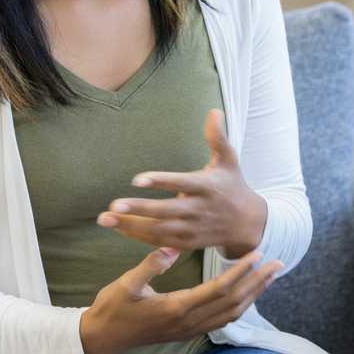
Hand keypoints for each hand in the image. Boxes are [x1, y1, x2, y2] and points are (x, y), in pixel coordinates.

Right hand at [79, 246, 282, 353]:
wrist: (103, 336)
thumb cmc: (113, 307)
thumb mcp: (127, 283)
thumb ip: (150, 265)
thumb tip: (170, 246)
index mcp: (176, 308)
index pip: (219, 289)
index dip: (241, 271)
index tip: (257, 254)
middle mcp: (188, 322)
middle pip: (233, 303)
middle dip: (258, 282)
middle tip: (277, 263)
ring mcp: (189, 329)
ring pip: (231, 313)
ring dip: (253, 294)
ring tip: (269, 276)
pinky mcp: (187, 331)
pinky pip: (222, 320)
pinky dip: (240, 305)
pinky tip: (247, 294)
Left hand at [97, 110, 267, 257]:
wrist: (247, 223)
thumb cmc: (232, 185)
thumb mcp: (229, 160)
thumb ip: (218, 137)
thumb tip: (213, 111)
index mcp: (207, 187)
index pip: (181, 183)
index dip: (160, 181)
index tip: (137, 179)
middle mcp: (198, 210)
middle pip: (165, 211)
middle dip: (139, 209)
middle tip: (113, 206)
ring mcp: (192, 229)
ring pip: (158, 229)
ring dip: (131, 225)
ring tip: (105, 219)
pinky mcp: (187, 243)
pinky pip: (160, 241)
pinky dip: (139, 236)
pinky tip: (119, 228)